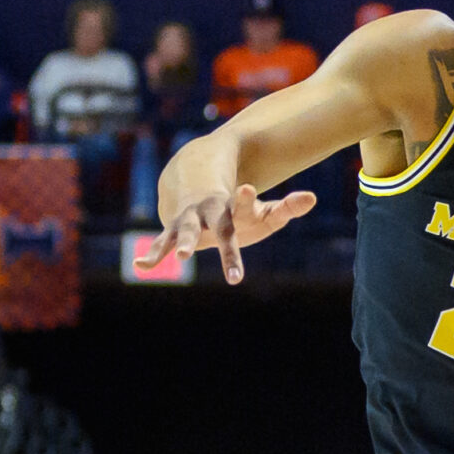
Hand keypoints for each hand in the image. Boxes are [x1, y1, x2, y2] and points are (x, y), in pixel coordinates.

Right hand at [140, 182, 318, 284]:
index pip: (242, 203)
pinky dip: (153, 255)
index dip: (245, 197)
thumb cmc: (239, 208)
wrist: (198, 186)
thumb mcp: (265, 210)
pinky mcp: (175, 230)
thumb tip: (312, 198)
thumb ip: (288, 207)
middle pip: (216, 225)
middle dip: (218, 237)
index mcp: (233, 206)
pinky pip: (162, 243)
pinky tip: (141, 266)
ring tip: (182, 257)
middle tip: (214, 243)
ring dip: (183, 244)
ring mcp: (189, 220)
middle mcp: (209, 211)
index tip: (247, 188)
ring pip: (184, 232)